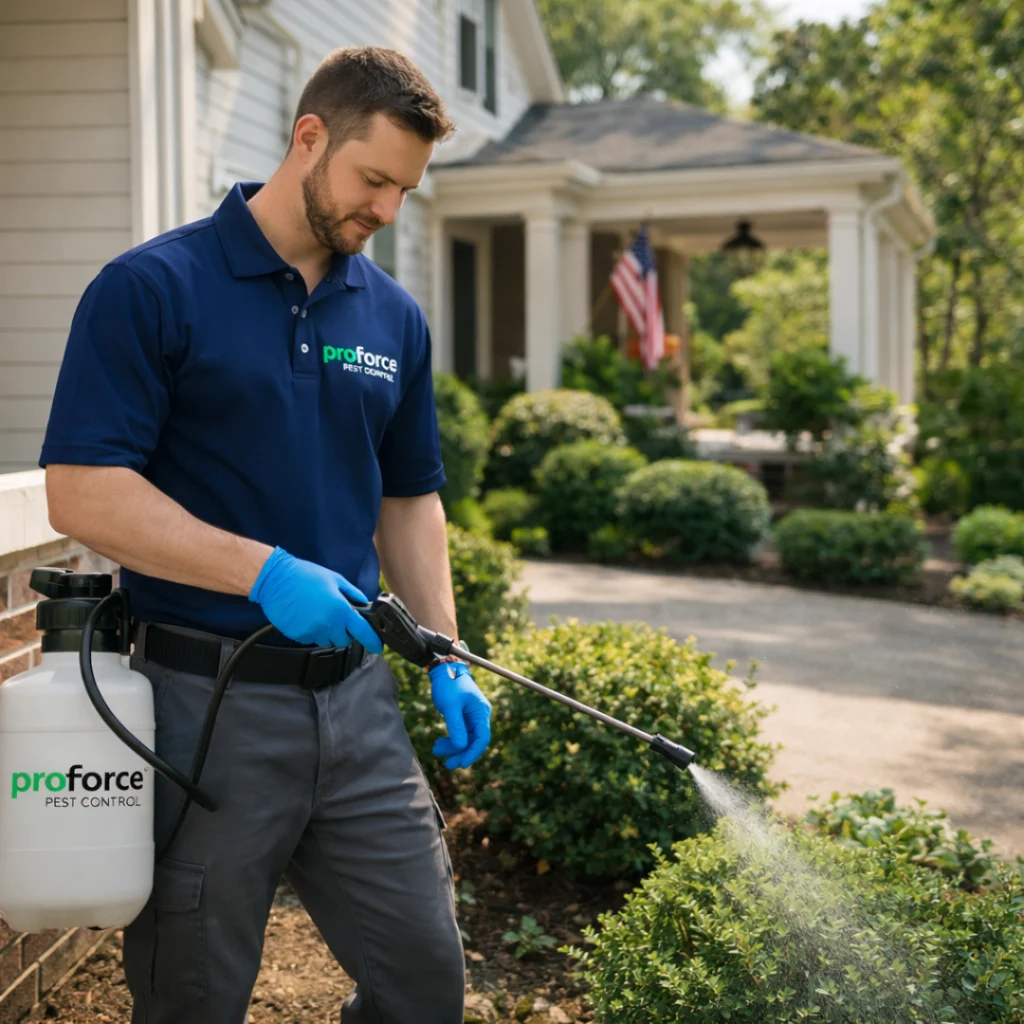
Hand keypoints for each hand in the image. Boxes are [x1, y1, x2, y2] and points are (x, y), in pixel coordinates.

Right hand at [249, 547, 382, 651]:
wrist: (275, 579)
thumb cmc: (305, 575)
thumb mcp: (334, 579)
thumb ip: (352, 593)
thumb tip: (363, 604)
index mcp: (340, 609)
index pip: (362, 631)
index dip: (372, 641)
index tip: (377, 647)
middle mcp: (327, 624)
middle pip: (343, 640)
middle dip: (344, 632)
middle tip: (337, 617)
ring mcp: (311, 632)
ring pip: (326, 640)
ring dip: (327, 631)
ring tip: (317, 612)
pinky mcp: (297, 635)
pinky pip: (310, 639)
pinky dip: (311, 631)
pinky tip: (305, 616)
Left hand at [429, 660, 491, 769]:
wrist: (443, 670)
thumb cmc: (448, 684)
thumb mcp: (450, 706)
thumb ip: (456, 726)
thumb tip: (460, 747)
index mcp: (481, 712)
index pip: (482, 738)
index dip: (472, 753)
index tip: (461, 764)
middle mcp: (480, 715)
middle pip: (474, 741)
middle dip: (460, 753)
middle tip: (447, 764)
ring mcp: (472, 716)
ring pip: (466, 739)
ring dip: (453, 747)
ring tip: (436, 749)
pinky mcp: (463, 717)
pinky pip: (460, 733)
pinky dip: (451, 740)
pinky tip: (439, 743)